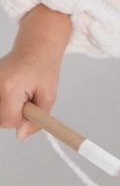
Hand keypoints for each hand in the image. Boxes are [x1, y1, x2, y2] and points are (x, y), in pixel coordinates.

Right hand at [0, 5, 69, 138]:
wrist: (34, 49)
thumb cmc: (43, 70)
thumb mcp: (48, 96)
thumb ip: (36, 120)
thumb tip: (20, 136)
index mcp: (9, 88)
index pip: (9, 121)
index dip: (22, 122)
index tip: (31, 110)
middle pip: (0, 120)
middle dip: (14, 117)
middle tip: (27, 101)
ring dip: (8, 110)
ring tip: (19, 95)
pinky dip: (3, 103)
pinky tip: (12, 94)